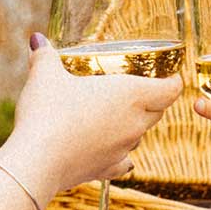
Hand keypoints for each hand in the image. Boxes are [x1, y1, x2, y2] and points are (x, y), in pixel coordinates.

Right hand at [0, 36, 180, 197]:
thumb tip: (38, 40)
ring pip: (140, 135)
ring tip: (118, 116)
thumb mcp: (45, 75)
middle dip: (154, 101)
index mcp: (131, 95)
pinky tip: (112, 152)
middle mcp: (134, 123)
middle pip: (158, 112)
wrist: (37, 160)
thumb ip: (45, 56)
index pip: (169, 90)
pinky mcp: (108, 169)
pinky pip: (124, 161)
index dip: (173, 82)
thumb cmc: (48, 112)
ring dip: (134, 125)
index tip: (171, 76)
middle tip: (142, 90)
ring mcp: (123, 149)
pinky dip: (121, 154)